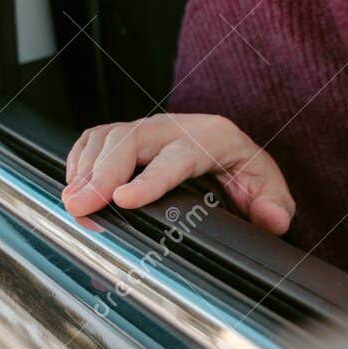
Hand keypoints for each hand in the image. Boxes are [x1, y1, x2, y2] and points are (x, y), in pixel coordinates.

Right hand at [62, 113, 294, 233]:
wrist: (233, 155)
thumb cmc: (246, 173)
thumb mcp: (269, 190)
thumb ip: (275, 206)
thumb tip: (273, 221)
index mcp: (214, 138)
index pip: (178, 157)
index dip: (150, 179)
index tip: (124, 200)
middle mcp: (177, 128)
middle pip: (132, 141)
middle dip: (103, 172)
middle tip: (80, 206)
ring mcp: (149, 130)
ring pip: (108, 137)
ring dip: (85, 169)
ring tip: (72, 203)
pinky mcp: (128, 136)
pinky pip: (95, 140)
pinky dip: (79, 162)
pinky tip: (73, 187)